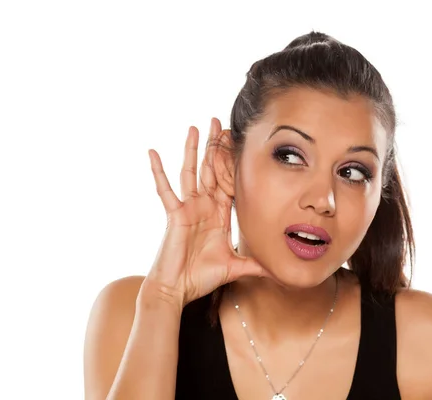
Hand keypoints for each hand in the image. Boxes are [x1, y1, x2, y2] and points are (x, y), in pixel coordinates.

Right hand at [145, 118, 268, 307]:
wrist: (178, 289)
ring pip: (192, 172)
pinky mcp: (174, 214)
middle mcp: (204, 207)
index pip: (229, 183)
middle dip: (217, 148)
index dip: (235, 164)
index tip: (241, 143)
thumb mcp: (235, 267)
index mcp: (218, 215)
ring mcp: (188, 208)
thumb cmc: (201, 277)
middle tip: (222, 123)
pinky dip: (158, 171)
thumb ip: (255, 264)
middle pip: (212, 170)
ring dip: (194, 150)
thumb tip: (279, 270)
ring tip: (197, 127)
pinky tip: (153, 152)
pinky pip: (165, 189)